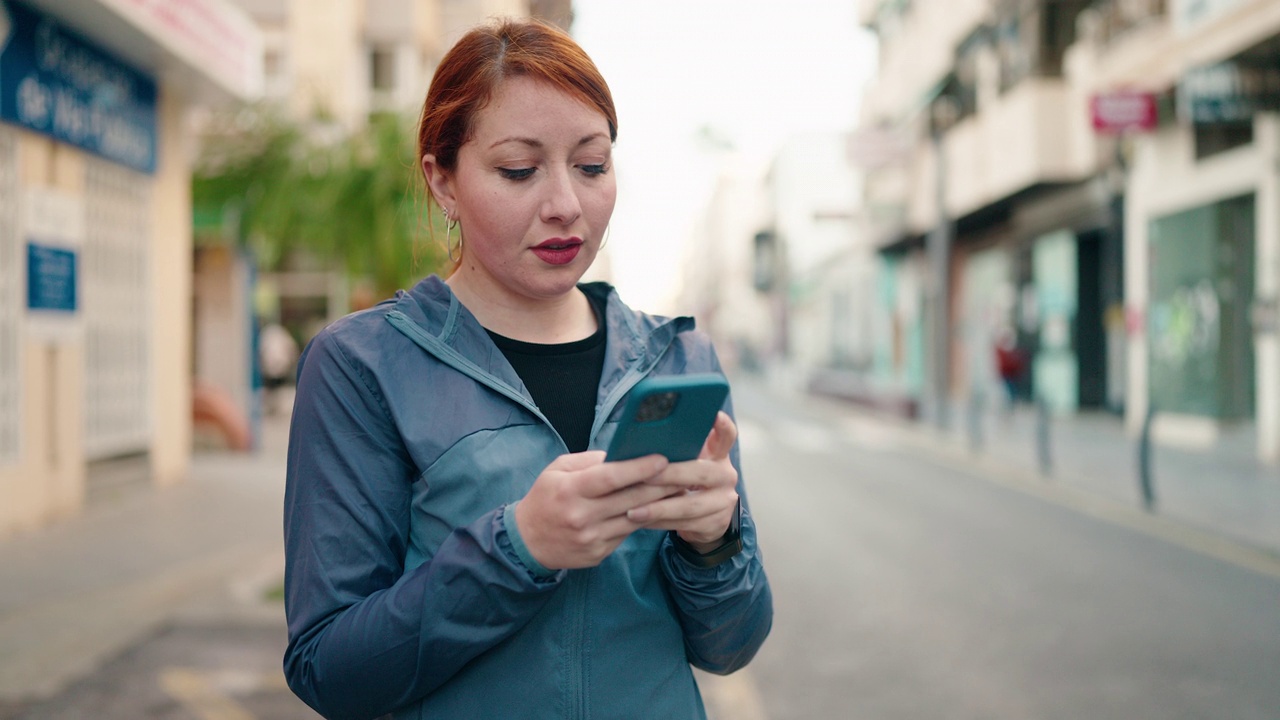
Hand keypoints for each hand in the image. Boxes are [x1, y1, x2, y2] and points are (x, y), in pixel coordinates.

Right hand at [514, 451, 673, 569]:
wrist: (527, 542)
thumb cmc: (545, 498)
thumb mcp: (557, 470)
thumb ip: (589, 461)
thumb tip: (623, 454)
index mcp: (570, 490)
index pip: (610, 477)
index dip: (638, 468)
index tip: (663, 459)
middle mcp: (582, 516)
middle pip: (630, 499)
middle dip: (660, 485)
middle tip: (684, 473)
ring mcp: (591, 538)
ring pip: (634, 519)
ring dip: (659, 505)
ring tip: (679, 491)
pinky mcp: (598, 554)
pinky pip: (626, 534)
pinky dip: (642, 521)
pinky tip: (657, 510)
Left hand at [625, 412, 738, 548]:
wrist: (706, 520)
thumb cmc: (687, 483)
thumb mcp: (688, 463)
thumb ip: (677, 451)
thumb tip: (640, 440)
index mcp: (718, 455)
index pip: (727, 435)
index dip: (722, 425)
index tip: (713, 414)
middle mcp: (726, 476)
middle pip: (701, 472)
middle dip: (670, 475)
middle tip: (644, 476)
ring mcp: (724, 501)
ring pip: (690, 505)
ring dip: (658, 508)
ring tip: (632, 510)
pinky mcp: (716, 524)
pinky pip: (684, 524)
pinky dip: (659, 523)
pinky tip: (640, 522)